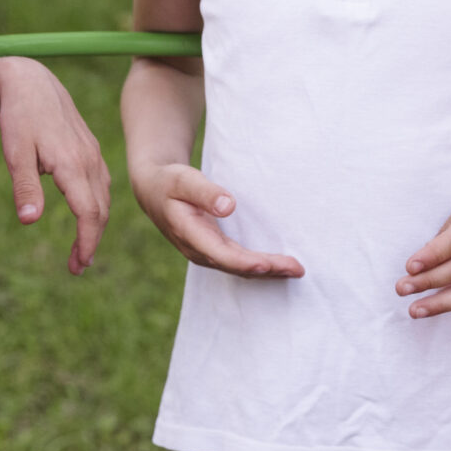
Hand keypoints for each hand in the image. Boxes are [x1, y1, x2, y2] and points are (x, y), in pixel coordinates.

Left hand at [0, 58, 111, 274]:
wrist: (31, 81)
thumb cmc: (20, 117)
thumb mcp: (15, 152)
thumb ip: (24, 187)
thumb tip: (30, 221)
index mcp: (73, 164)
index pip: (89, 213)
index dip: (86, 242)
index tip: (78, 265)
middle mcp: (89, 160)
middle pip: (100, 210)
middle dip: (91, 241)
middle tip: (76, 267)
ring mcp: (93, 154)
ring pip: (103, 198)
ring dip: (95, 225)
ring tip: (80, 249)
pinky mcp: (90, 149)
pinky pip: (101, 184)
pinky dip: (97, 206)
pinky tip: (85, 215)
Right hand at [129, 161, 303, 279]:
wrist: (153, 189)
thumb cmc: (170, 181)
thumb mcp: (183, 180)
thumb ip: (205, 192)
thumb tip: (228, 206)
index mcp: (190, 235)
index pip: (223, 256)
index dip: (248, 262)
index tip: (270, 263)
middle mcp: (199, 250)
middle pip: (237, 267)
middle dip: (268, 270)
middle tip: (298, 269)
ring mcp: (205, 252)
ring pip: (239, 269)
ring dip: (267, 270)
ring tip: (295, 270)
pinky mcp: (212, 249)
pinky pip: (238, 262)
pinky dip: (258, 265)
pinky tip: (277, 264)